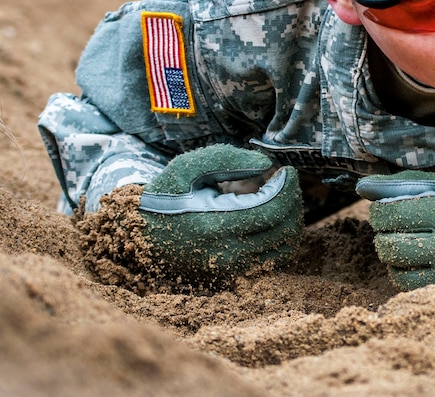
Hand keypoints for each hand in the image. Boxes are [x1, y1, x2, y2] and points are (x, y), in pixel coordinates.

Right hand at [137, 145, 302, 282]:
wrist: (141, 235)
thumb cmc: (167, 195)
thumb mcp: (190, 166)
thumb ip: (229, 159)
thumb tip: (267, 164)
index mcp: (216, 225)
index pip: (273, 209)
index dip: (288, 188)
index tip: (287, 170)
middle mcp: (228, 254)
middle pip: (285, 229)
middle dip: (293, 200)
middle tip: (285, 182)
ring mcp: (233, 269)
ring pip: (284, 248)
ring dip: (291, 220)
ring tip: (280, 198)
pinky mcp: (234, 275)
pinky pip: (272, 259)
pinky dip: (280, 236)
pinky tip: (270, 217)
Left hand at [356, 171, 434, 299]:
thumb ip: (410, 184)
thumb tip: (363, 186)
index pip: (391, 214)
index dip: (378, 213)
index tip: (383, 211)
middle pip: (389, 246)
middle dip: (383, 236)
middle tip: (393, 230)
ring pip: (397, 272)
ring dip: (394, 259)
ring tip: (408, 248)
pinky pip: (413, 289)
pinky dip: (408, 277)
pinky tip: (420, 265)